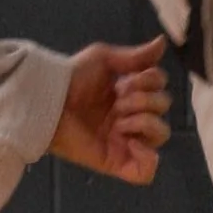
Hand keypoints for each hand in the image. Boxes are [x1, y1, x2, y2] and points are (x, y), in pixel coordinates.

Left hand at [49, 36, 170, 185]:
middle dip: (145, 100)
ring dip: (145, 122)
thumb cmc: (72, 78)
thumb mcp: (103, 59)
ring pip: (161, 134)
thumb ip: (136, 55)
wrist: (50, 102)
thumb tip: (163, 42)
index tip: (125, 80)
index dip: (151, 81)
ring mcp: (126, 140)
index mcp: (130, 92)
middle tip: (118, 101)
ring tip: (119, 122)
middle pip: (163, 107)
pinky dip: (148, 157)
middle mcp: (132, 115)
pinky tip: (130, 142)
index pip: (160, 86)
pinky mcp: (117, 162)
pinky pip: (147, 170)